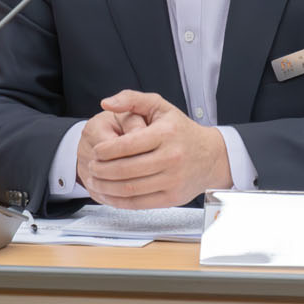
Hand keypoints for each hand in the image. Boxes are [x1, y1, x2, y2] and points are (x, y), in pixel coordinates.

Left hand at [80, 90, 230, 208]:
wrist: (211, 156)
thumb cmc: (182, 131)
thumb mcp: (160, 107)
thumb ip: (132, 99)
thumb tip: (106, 103)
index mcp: (166, 133)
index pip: (128, 144)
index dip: (106, 150)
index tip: (96, 151)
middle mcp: (172, 157)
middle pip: (126, 169)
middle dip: (102, 170)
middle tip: (91, 167)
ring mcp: (173, 179)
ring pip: (130, 188)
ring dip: (106, 187)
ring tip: (96, 180)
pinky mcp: (172, 197)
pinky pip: (139, 203)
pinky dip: (119, 201)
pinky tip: (109, 194)